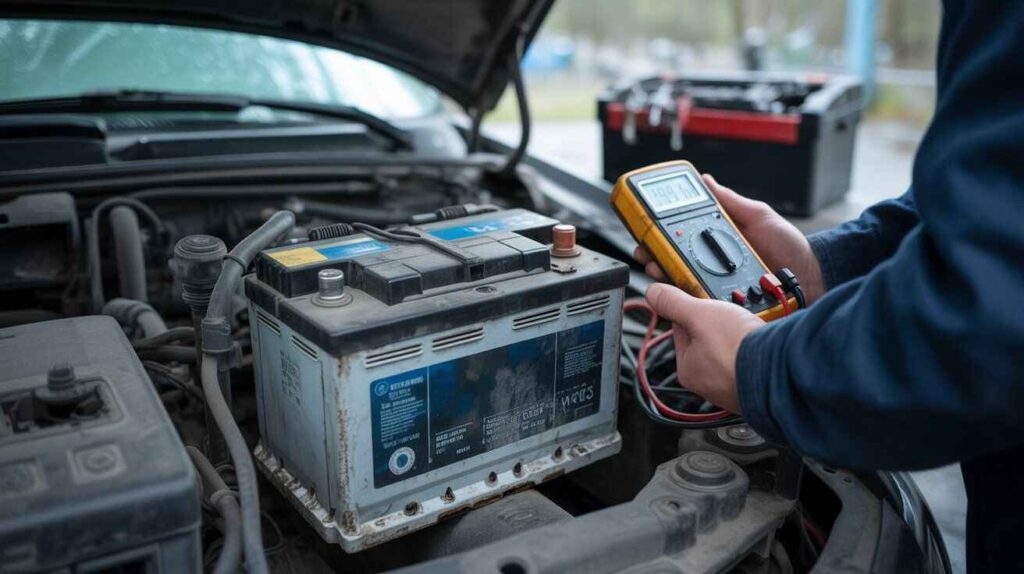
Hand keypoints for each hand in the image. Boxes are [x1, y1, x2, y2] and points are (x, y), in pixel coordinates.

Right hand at [634, 174, 825, 303]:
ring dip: (665, 277)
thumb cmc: (789, 246)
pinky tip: (680, 293)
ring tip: (658, 270)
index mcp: (717, 241)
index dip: (659, 236)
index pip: (680, 238)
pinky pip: (703, 303)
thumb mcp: (759, 215)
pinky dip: (689, 300)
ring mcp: (718, 285)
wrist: (811, 277)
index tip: (644, 233)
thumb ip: (731, 200)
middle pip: (674, 262)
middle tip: (646, 254)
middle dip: (655, 257)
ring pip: (683, 284)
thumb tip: (706, 181)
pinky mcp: (727, 304)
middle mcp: (714, 264)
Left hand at [645, 283, 764, 413]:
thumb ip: (674, 302)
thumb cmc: (737, 349)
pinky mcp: (756, 381)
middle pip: (708, 337)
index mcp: (688, 368)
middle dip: (720, 321)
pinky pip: (751, 356)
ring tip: (747, 323)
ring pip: (732, 346)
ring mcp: (734, 382)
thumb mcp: (700, 315)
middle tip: (731, 311)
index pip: (681, 329)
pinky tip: (760, 336)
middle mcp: (709, 380)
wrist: (780, 369)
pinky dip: (755, 344)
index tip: (701, 296)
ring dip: (739, 331)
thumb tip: (652, 293)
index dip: (692, 308)